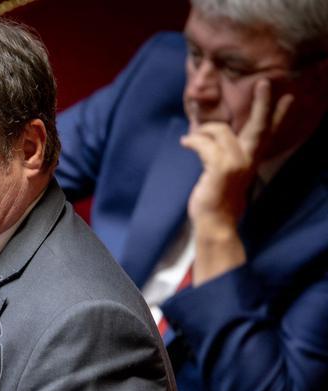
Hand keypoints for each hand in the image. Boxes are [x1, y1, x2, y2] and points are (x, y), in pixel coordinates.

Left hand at [180, 80, 291, 282]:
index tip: (288, 98)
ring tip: (191, 134)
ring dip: (203, 130)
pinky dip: (193, 141)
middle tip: (263, 83)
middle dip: (262, 104)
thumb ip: (224, 155)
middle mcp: (248, 159)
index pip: (268, 134)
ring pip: (221, 132)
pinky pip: (205, 144)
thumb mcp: (225, 174)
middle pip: (258, 126)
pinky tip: (185, 142)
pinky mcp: (220, 169)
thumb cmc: (217, 199)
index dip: (278, 116)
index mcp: (251, 159)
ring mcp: (236, 163)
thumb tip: (210, 135)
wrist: (215, 222)